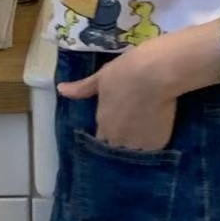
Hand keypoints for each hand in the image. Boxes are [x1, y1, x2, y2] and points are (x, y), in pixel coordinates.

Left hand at [57, 47, 178, 151]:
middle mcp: (117, 138)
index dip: (109, 131)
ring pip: (136, 149)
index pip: (101, 138)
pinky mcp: (156, 143)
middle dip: (123, 139)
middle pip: (118, 146)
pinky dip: (154, 140)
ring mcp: (137, 143)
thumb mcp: (101, 77)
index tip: (117, 121)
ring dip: (138, 142)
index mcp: (103, 123)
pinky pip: (153, 147)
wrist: (155, 73)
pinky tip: (158, 127)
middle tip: (134, 122)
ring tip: (147, 126)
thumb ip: (82, 89)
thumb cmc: (125, 71)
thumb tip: (61, 90)